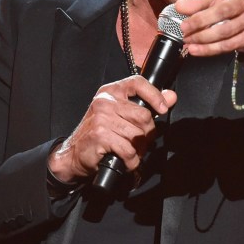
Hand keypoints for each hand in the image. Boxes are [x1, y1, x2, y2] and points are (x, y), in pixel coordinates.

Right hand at [48, 75, 177, 182]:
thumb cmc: (98, 133)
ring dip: (139, 150)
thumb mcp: (121, 114)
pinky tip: (126, 161)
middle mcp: (105, 102)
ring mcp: (102, 118)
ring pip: (138, 135)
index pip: (137, 83)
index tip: (162, 108)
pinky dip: (131, 161)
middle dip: (147, 134)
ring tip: (131, 152)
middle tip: (140, 142)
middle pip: (144, 116)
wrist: (73, 154)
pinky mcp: (100, 136)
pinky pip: (128, 150)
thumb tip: (171, 96)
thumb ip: (146, 104)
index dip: (154, 95)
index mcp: (110, 92)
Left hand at [174, 0, 243, 57]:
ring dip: (202, 38)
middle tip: (183, 27)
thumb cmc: (229, 4)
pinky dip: (208, 49)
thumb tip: (178, 7)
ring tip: (186, 40)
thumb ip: (198, 2)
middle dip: (201, 20)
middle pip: (224, 10)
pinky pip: (227, 46)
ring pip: (225, 31)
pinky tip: (195, 49)